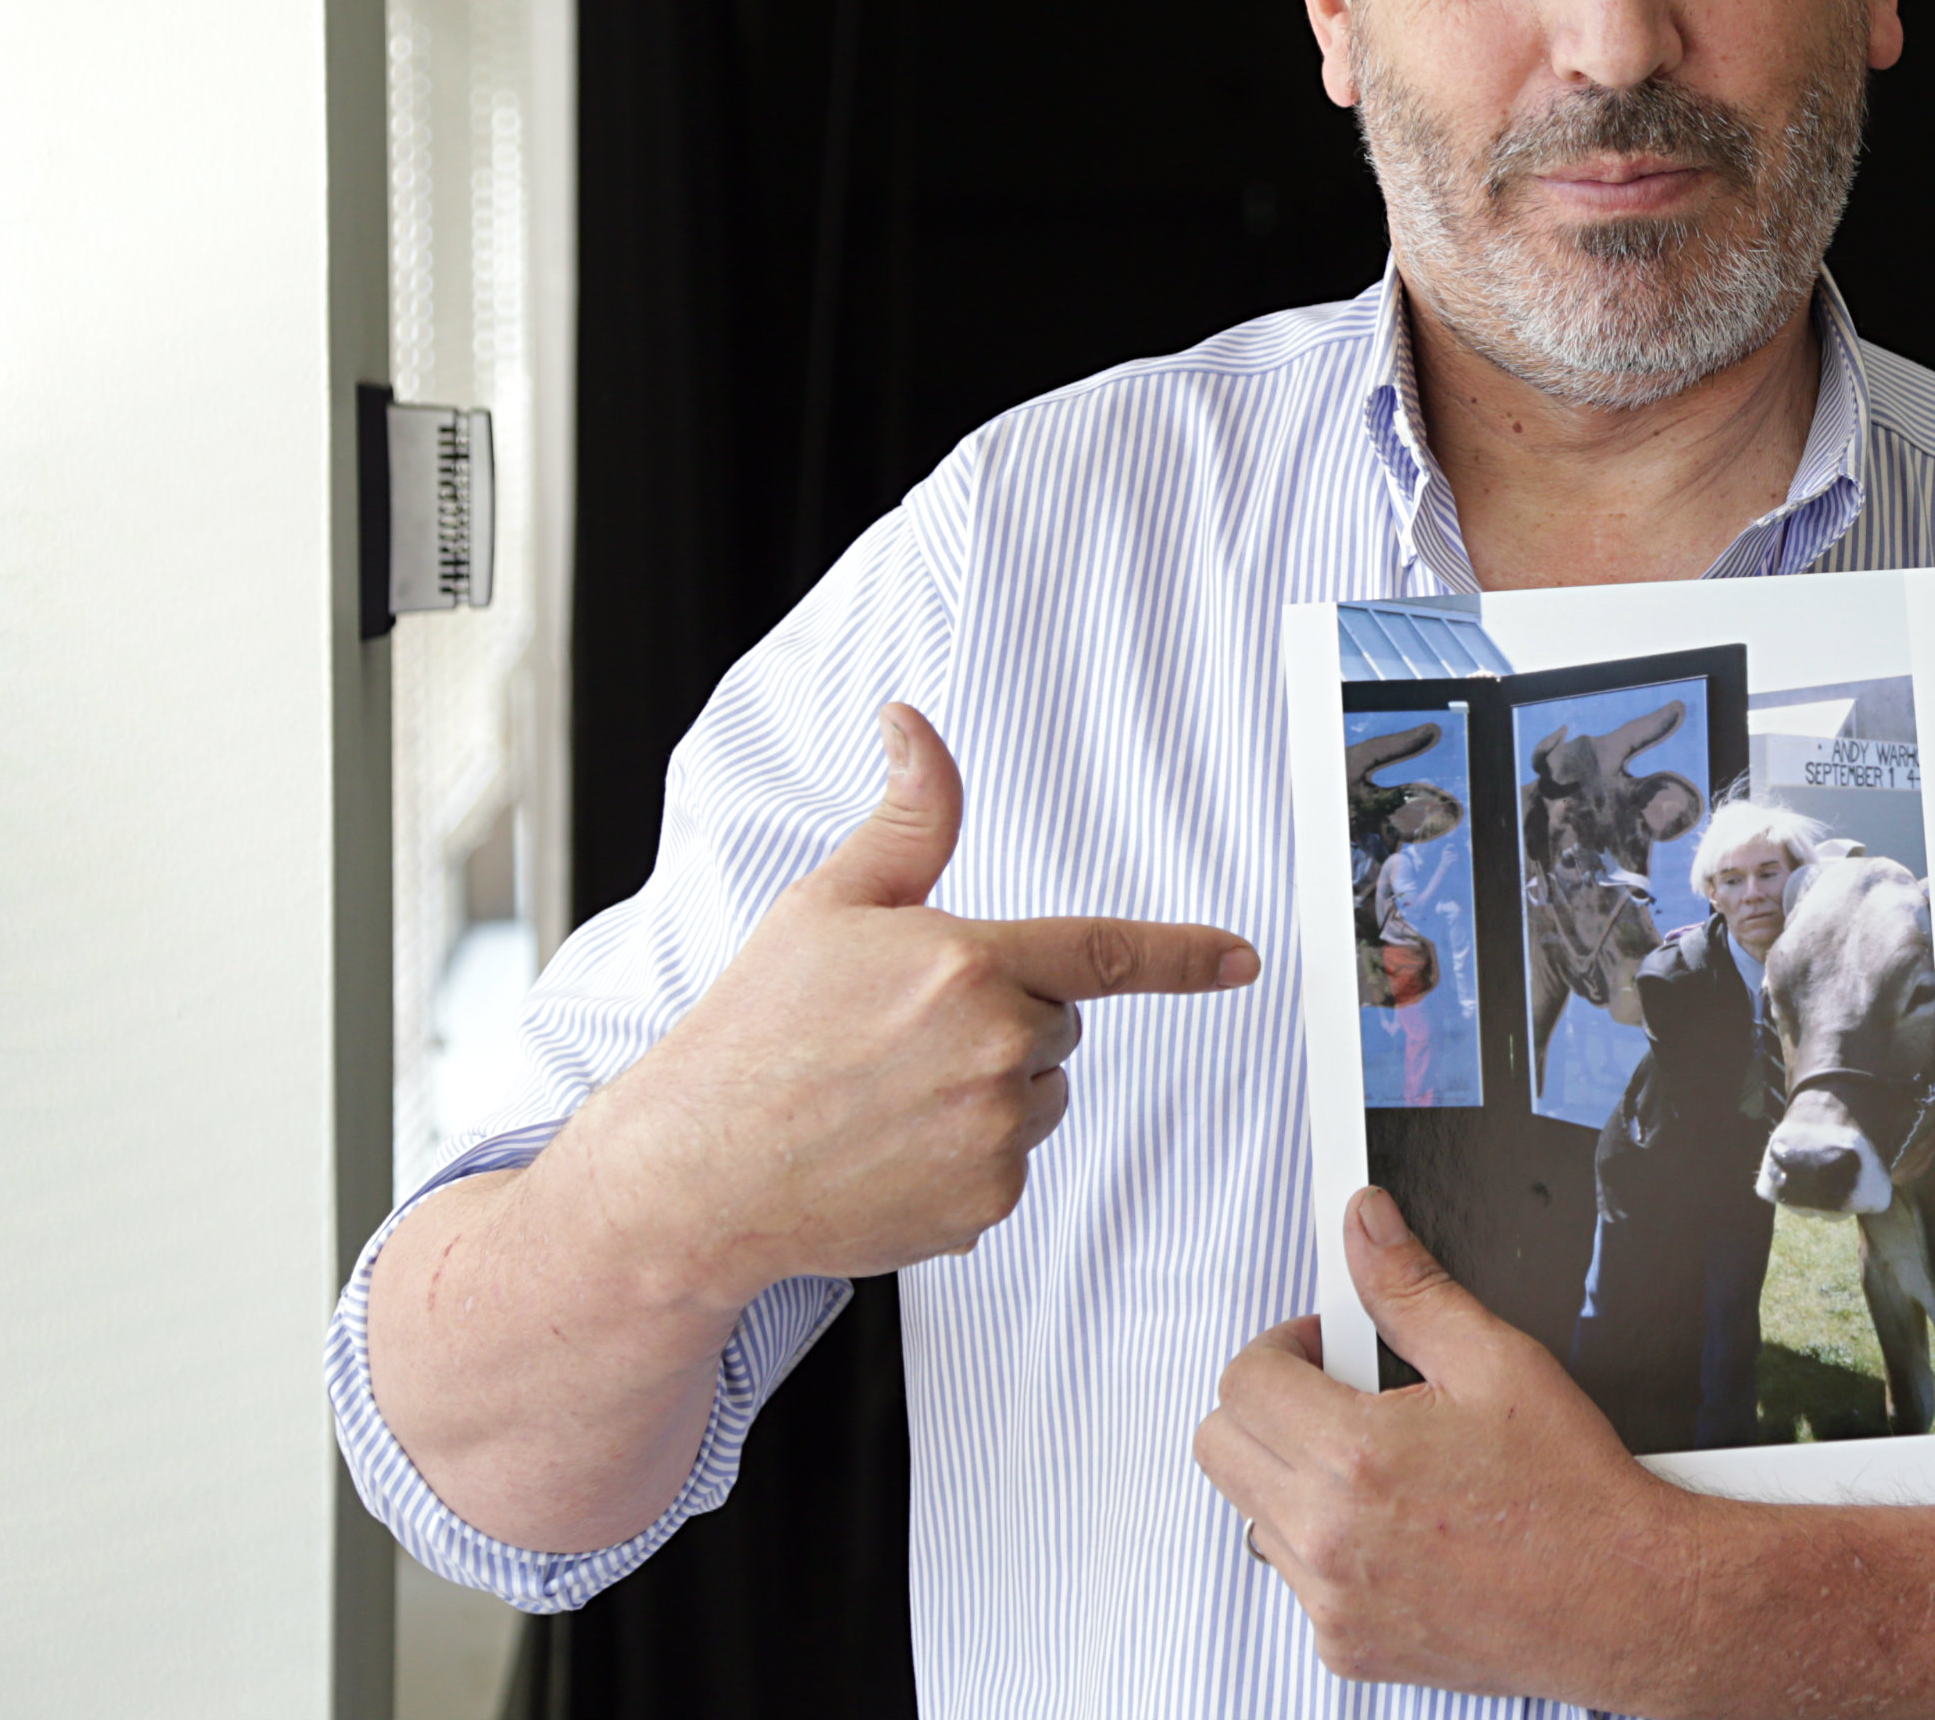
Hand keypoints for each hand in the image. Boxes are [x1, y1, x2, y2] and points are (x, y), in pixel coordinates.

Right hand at [560, 702, 1259, 1305]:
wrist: (694, 1175)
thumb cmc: (753, 1035)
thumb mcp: (825, 906)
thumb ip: (905, 822)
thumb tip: (915, 729)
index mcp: (968, 963)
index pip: (1105, 951)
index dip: (1183, 955)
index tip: (1240, 959)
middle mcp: (996, 1049)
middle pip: (1058, 1025)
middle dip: (1003, 1020)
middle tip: (902, 1035)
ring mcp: (994, 1134)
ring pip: (1038, 1096)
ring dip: (989, 1091)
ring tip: (886, 1097)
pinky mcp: (984, 1204)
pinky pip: (1007, 1164)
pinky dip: (964, 1159)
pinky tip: (887, 1151)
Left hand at [1196, 1189, 1710, 1704]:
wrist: (1620, 1598)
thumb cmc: (1571, 1492)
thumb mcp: (1495, 1361)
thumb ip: (1411, 1288)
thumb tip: (1367, 1227)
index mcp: (1355, 1455)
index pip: (1244, 1380)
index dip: (1281, 1347)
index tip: (1321, 1349)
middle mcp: (1328, 1535)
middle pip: (1221, 1448)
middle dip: (1267, 1406)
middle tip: (1335, 1397)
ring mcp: (1331, 1600)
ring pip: (1254, 1515)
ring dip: (1294, 1478)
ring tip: (1378, 1468)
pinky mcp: (1347, 1647)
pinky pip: (1296, 1581)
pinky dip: (1327, 1548)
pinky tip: (1396, 1528)